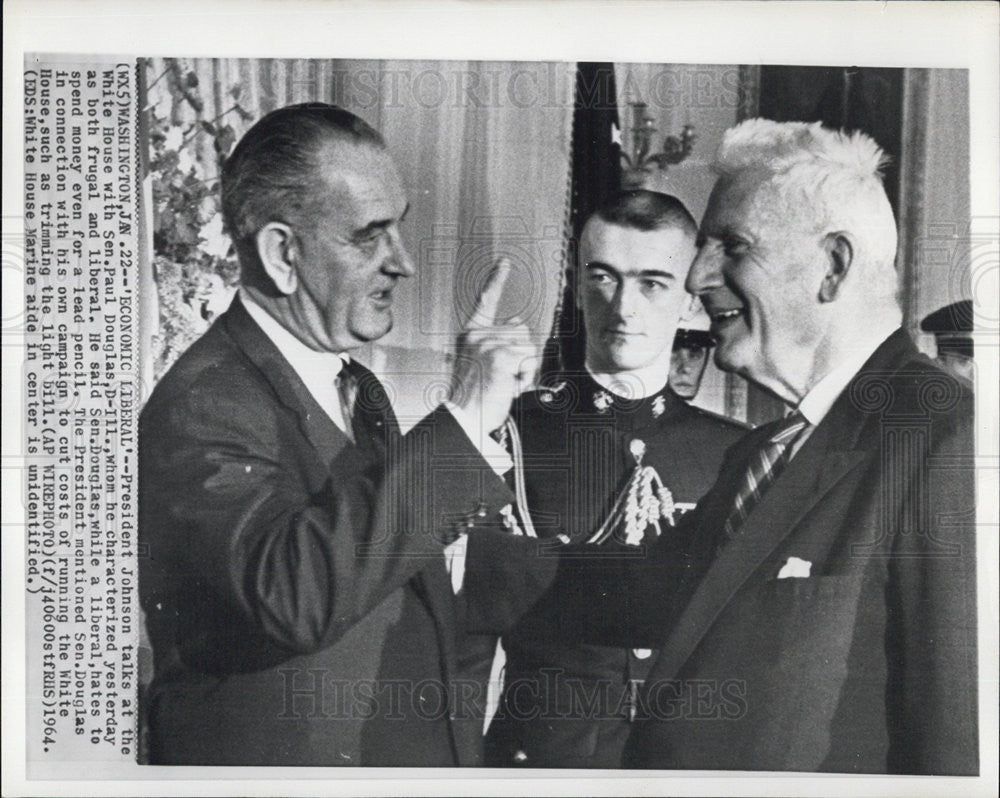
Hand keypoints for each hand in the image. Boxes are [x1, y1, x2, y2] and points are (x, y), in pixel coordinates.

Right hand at [450, 258, 538, 434]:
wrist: (465, 417)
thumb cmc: (474, 396)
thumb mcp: (481, 362)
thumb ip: (497, 342)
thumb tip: (518, 321)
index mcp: (470, 334)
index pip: (486, 301)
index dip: (497, 279)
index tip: (505, 261)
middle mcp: (477, 335)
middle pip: (521, 331)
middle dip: (520, 356)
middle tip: (501, 377)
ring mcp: (488, 344)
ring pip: (529, 347)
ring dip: (523, 369)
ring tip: (503, 383)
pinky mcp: (501, 356)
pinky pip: (529, 362)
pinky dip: (525, 378)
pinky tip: (508, 387)